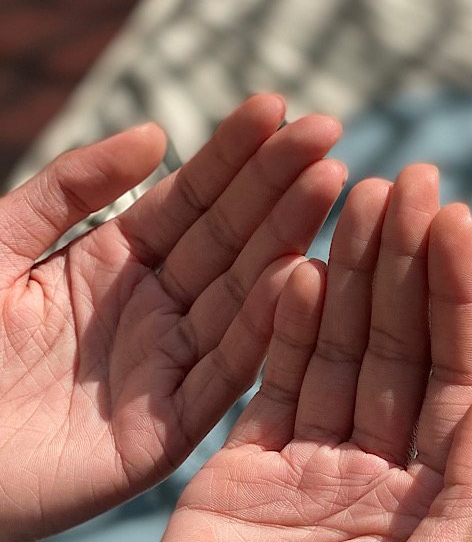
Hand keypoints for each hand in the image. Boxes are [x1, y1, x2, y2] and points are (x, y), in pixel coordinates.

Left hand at [0, 95, 346, 541]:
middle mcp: (152, 314)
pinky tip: (297, 278)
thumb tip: (154, 134)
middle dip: (278, 186)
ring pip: (240, 299)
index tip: (278, 107)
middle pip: (227, 242)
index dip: (232, 155)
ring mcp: (165, 372)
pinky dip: (262, 331)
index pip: (189, 201)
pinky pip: (222, 376)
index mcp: (112, 266)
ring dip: (287, 242)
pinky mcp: (165, 433)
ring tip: (331, 186)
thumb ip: (70, 189)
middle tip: (330, 135)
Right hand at [113, 166, 471, 541]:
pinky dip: (283, 327)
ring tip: (363, 194)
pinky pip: (270, 383)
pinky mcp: (243, 471)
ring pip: (338, 353)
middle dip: (408, 270)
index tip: (457, 221)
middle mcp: (378, 476)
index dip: (457, 302)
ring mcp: (310, 468)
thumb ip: (470, 497)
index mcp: (431, 504)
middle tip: (413, 180)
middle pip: (399, 352)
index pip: (454, 382)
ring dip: (352, 277)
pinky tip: (300, 264)